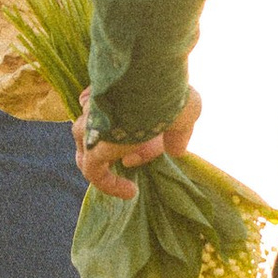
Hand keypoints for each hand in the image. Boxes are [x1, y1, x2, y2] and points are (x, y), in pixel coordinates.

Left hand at [76, 89, 200, 201]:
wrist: (151, 85)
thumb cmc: (170, 91)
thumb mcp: (186, 108)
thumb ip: (179, 130)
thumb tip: (177, 150)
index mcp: (114, 92)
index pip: (118, 116)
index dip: (138, 135)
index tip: (155, 145)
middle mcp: (98, 108)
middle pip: (101, 134)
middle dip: (117, 148)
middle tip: (133, 159)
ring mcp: (91, 128)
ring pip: (95, 152)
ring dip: (116, 164)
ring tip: (132, 174)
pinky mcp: (91, 148)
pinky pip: (95, 174)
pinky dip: (111, 185)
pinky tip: (132, 192)